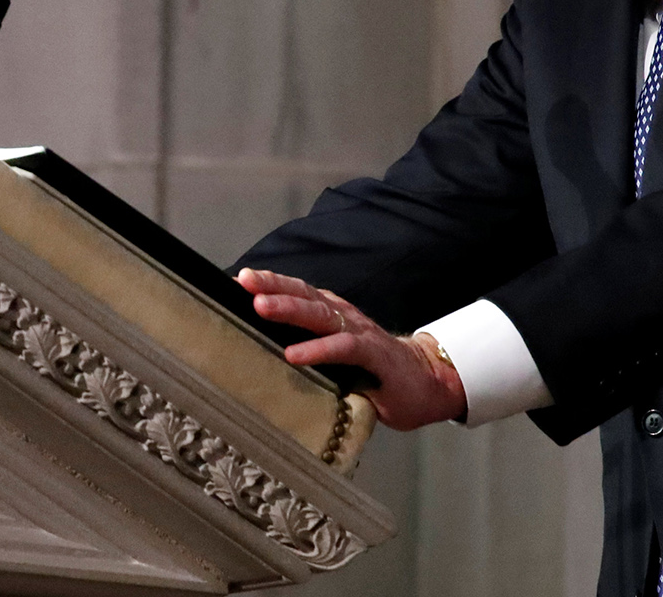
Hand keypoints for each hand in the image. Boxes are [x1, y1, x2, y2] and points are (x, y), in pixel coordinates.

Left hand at [235, 268, 466, 430]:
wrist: (425, 382)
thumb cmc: (371, 372)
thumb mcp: (334, 357)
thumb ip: (307, 348)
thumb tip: (258, 354)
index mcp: (331, 313)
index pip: (297, 291)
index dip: (268, 283)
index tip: (236, 279)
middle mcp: (342, 316)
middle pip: (304, 294)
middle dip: (271, 286)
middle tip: (243, 281)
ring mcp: (359, 333)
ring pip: (319, 314)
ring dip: (289, 309)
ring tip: (261, 307)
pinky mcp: (373, 355)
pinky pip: (342, 348)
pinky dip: (317, 350)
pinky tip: (294, 355)